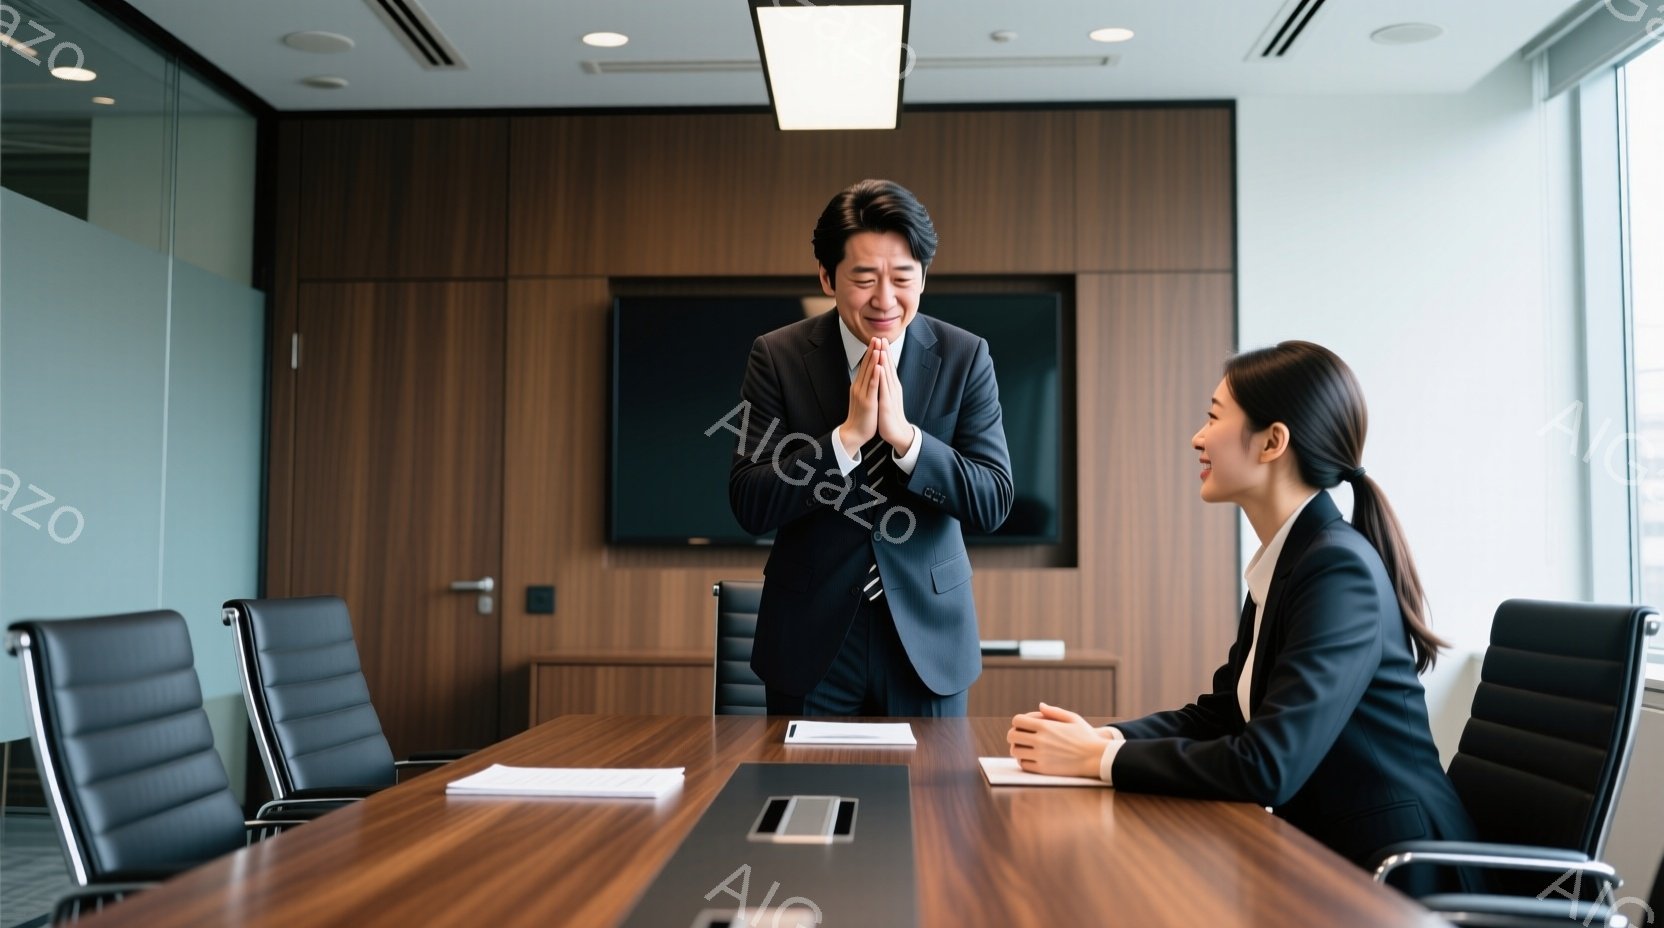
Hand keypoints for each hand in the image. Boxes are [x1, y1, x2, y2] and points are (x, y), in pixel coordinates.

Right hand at [840, 338, 880, 456]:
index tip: (875, 341)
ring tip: (878, 347)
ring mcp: (862, 394)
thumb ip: (865, 387)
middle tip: (876, 337)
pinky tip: (879, 367)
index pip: (865, 366)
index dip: (870, 353)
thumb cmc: (861, 417)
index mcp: (858, 386)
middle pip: (866, 366)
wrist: (854, 433)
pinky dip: (875, 376)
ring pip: (869, 374)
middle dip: (872, 351)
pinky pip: (872, 387)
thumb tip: (868, 377)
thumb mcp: (862, 398)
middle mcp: (858, 387)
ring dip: (873, 360)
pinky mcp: (867, 402)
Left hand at [874, 339, 913, 452]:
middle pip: (888, 367)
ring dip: (884, 360)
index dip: (884, 353)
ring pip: (887, 374)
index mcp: (891, 386)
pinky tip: (880, 367)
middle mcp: (893, 388)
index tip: (881, 341)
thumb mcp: (887, 397)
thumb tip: (882, 377)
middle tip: (882, 337)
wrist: (897, 432)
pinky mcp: (887, 402)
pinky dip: (882, 376)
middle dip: (885, 352)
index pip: (887, 367)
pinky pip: (883, 387)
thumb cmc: (890, 416)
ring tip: (881, 347)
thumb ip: (885, 387)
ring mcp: (890, 394)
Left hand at [1007, 702, 1109, 778]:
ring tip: (1024, 748)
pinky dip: (1023, 761)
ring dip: (1017, 749)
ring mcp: (1040, 756)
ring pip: (1016, 751)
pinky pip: (1024, 765)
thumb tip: (1040, 706)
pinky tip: (1030, 758)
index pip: (1017, 721)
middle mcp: (1040, 741)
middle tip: (1019, 737)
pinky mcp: (1043, 769)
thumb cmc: (1086, 736)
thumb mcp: (1073, 718)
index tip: (1022, 726)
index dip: (1018, 722)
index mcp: (1045, 726)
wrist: (1096, 757)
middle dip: (1014, 735)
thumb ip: (1054, 712)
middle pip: (1012, 736)